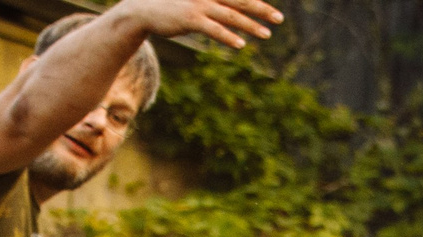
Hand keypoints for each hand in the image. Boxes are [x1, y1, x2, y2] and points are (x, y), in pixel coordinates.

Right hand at [108, 0, 280, 48]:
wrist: (143, 8)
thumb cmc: (170, 5)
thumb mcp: (193, 2)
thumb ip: (210, 6)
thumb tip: (226, 14)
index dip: (255, 1)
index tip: (271, 11)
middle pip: (241, 0)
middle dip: (262, 10)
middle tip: (279, 19)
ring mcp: (199, 5)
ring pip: (231, 15)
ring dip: (250, 26)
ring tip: (267, 34)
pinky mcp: (190, 18)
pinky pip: (214, 29)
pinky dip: (228, 36)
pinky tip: (241, 45)